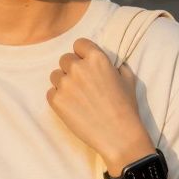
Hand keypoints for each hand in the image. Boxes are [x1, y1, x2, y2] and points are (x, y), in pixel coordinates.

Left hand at [47, 38, 152, 173]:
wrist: (118, 135)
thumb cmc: (126, 108)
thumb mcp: (128, 79)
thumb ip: (117, 65)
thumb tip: (110, 62)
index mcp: (97, 58)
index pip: (79, 44)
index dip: (82, 54)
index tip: (86, 64)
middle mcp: (78, 68)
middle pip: (65, 59)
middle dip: (72, 69)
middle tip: (82, 84)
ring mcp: (65, 84)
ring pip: (56, 75)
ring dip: (63, 83)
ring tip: (77, 97)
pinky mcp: (56, 100)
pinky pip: (51, 92)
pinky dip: (58, 98)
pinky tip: (72, 107)